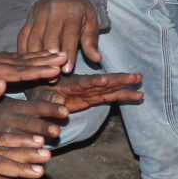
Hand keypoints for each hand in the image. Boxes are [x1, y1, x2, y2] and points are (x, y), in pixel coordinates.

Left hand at [0, 48, 62, 102]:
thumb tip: (3, 86)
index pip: (18, 72)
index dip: (38, 71)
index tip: (56, 70)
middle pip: (24, 61)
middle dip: (45, 60)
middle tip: (65, 56)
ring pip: (21, 58)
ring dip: (40, 56)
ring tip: (58, 53)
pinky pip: (14, 58)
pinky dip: (28, 56)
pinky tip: (36, 56)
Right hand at [17, 0, 101, 69]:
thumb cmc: (81, 12)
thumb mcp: (91, 23)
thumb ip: (91, 41)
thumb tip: (97, 59)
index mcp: (71, 11)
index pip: (69, 35)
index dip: (68, 54)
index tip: (67, 71)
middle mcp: (52, 11)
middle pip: (49, 38)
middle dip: (50, 59)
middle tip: (53, 76)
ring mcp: (37, 15)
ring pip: (33, 38)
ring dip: (35, 58)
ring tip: (41, 73)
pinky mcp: (28, 19)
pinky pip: (23, 37)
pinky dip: (24, 51)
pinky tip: (27, 65)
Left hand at [28, 71, 143, 112]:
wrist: (37, 92)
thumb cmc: (36, 94)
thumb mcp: (40, 98)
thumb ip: (49, 99)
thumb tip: (60, 102)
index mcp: (69, 84)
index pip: (84, 83)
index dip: (94, 82)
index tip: (105, 80)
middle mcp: (83, 85)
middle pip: (103, 82)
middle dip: (119, 80)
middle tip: (136, 77)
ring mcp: (89, 90)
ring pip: (110, 87)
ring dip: (124, 85)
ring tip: (140, 81)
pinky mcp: (92, 97)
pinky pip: (110, 96)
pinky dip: (123, 96)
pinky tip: (138, 96)